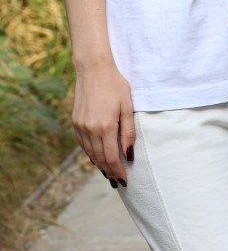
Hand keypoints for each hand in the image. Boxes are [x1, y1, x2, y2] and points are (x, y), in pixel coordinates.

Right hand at [72, 60, 134, 185]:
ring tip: (109, 172)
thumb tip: (128, 154)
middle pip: (100, 159)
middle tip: (118, 181)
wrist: (93, 69)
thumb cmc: (115, 85)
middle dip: (110, 171)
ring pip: (90, 153)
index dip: (118, 171)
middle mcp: (90, 130)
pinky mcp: (75, 122)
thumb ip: (128, 132)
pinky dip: (90, 153)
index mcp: (105, 127)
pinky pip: (83, 144)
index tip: (125, 180)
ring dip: (100, 164)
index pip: (111, 158)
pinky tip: (97, 156)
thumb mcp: (127, 106)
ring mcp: (81, 126)